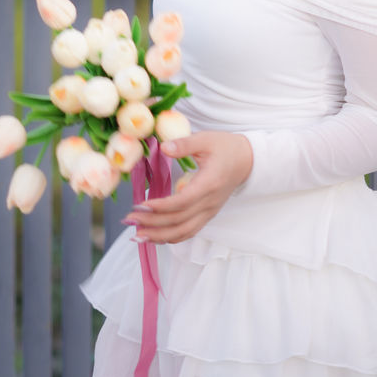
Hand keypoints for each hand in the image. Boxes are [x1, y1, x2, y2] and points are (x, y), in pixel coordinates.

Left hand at [124, 131, 252, 244]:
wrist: (248, 160)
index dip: (160, 207)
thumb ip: (184, 144)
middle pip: (178, 221)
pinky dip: (170, 238)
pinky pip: (188, 231)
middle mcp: (209, 203)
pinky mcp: (208, 215)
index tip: (140, 205)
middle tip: (129, 219)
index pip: (182, 202)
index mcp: (208, 184)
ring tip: (137, 235)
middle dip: (152, 223)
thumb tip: (163, 148)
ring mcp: (209, 212)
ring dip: (159, 236)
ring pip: (183, 232)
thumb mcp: (206, 139)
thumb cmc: (226, 147)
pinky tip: (154, 237)